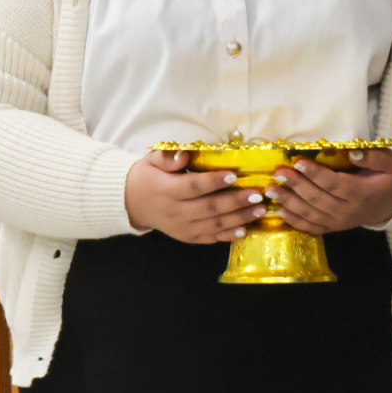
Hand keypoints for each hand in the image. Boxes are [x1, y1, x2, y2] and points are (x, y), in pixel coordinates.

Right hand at [124, 150, 265, 243]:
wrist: (132, 203)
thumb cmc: (148, 177)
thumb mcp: (152, 161)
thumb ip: (168, 157)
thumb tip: (184, 154)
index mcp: (167, 191)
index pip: (194, 187)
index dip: (214, 182)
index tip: (234, 174)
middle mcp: (175, 212)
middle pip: (209, 208)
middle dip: (236, 202)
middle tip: (258, 195)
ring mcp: (182, 228)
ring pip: (214, 225)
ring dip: (239, 218)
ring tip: (260, 210)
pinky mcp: (187, 237)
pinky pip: (210, 238)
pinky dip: (228, 235)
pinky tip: (245, 230)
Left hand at [268, 148, 391, 233]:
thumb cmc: (389, 179)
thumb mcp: (390, 163)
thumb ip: (373, 157)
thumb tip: (353, 152)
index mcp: (362, 194)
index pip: (334, 184)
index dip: (316, 175)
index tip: (299, 163)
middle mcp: (348, 211)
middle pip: (318, 199)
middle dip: (296, 186)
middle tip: (279, 173)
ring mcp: (339, 222)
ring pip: (311, 214)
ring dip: (289, 202)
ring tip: (272, 190)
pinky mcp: (333, 228)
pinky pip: (311, 227)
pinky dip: (294, 221)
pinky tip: (280, 210)